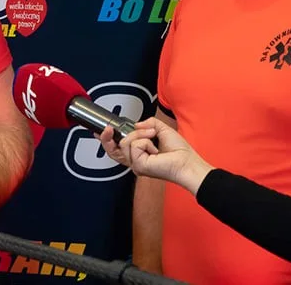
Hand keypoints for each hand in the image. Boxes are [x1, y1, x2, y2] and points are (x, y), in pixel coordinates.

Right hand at [98, 119, 212, 194]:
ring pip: (125, 142)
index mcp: (138, 154)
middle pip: (112, 149)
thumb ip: (148, 123)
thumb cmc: (179, 152)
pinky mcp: (139, 165)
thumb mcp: (162, 130)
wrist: (187, 162)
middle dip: (108, 136)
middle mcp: (135, 161)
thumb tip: (136, 124)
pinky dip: (145, 141)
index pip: (117, 148)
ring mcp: (135, 164)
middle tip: (109, 128)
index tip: (103, 130)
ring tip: (152, 137)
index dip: (107, 139)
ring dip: (140, 135)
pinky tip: (154, 148)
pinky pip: (135, 145)